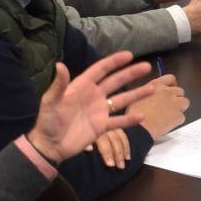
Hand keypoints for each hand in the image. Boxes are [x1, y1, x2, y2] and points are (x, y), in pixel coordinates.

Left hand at [26, 52, 154, 163]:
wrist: (50, 145)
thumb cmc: (48, 121)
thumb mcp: (50, 101)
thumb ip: (58, 85)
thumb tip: (60, 65)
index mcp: (82, 86)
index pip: (101, 70)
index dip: (114, 62)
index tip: (129, 55)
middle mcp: (94, 96)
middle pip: (115, 82)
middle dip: (131, 73)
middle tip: (146, 66)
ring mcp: (99, 111)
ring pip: (121, 100)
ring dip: (136, 94)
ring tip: (153, 88)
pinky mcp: (101, 127)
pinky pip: (118, 122)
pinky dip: (130, 120)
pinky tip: (142, 116)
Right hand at [127, 74, 189, 138]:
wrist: (139, 129)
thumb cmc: (134, 114)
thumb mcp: (137, 95)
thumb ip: (148, 91)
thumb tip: (152, 92)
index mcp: (157, 85)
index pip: (171, 78)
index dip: (172, 85)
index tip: (170, 90)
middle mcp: (168, 92)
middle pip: (180, 91)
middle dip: (176, 97)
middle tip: (168, 106)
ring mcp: (175, 104)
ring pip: (185, 102)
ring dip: (179, 107)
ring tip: (169, 114)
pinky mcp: (179, 116)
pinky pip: (182, 117)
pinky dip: (177, 120)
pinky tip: (167, 123)